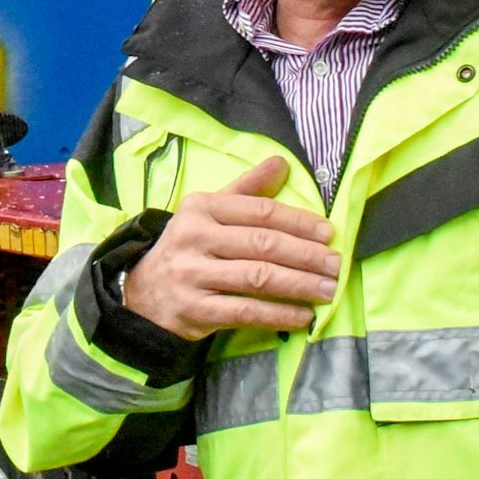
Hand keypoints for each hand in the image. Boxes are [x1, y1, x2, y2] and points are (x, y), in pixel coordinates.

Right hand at [122, 156, 339, 340]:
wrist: (142, 293)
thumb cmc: (188, 247)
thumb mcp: (209, 212)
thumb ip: (247, 190)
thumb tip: (283, 163)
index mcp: (202, 207)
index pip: (260, 212)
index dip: (298, 222)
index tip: (329, 234)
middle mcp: (194, 237)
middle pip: (262, 244)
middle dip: (306, 255)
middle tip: (336, 265)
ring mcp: (192, 275)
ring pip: (258, 278)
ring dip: (299, 285)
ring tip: (328, 289)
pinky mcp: (195, 310)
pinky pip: (246, 312)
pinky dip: (279, 314)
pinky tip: (303, 315)